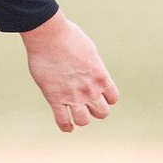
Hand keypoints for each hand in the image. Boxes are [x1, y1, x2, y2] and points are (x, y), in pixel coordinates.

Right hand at [21, 10, 118, 131]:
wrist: (49, 36)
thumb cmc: (68, 37)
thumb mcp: (90, 50)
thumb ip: (93, 65)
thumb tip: (91, 69)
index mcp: (101, 77)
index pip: (112, 99)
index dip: (105, 98)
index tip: (97, 94)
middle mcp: (90, 90)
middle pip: (102, 113)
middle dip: (95, 110)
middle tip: (86, 104)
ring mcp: (73, 96)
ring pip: (84, 120)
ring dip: (81, 118)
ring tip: (75, 113)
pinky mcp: (55, 98)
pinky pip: (63, 121)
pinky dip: (66, 126)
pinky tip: (66, 127)